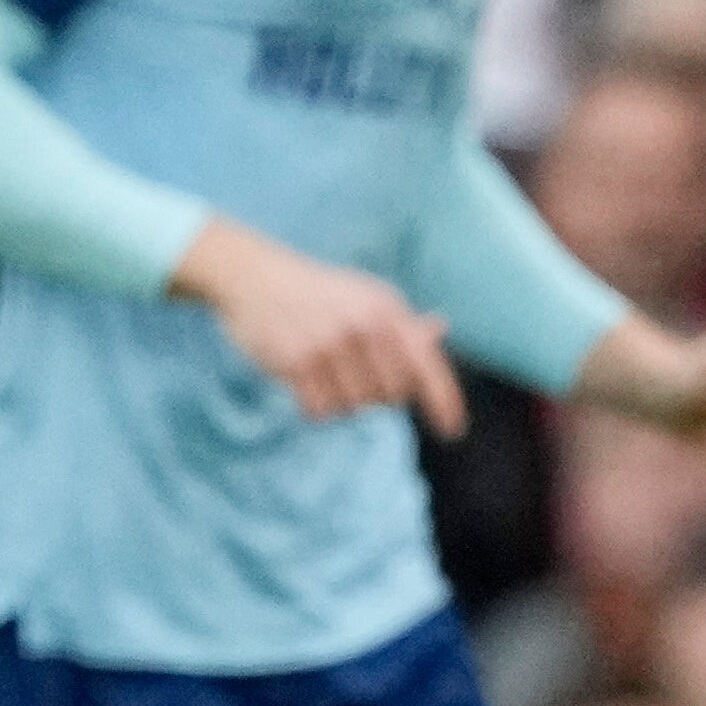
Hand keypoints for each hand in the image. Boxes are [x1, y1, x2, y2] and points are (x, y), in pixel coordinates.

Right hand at [176, 219, 465, 434]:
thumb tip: (439, 330)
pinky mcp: (294, 361)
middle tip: (355, 374)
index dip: (443, 400)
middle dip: (378, 396)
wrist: (253, 275)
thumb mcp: (365, 294)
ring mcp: (328, 344)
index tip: (452, 430)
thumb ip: (401, 320)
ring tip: (326, 370)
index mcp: (386, 308)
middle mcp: (362, 326)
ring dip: (342, 400)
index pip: (426, 365)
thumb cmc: (319, 291)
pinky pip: (319, 410)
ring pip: (354, 407)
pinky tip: (306, 380)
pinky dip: (315, 405)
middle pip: (390, 396)